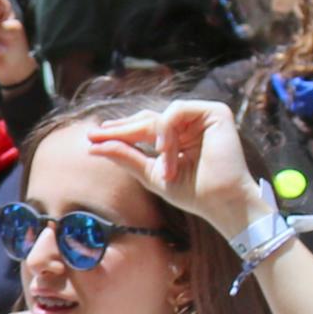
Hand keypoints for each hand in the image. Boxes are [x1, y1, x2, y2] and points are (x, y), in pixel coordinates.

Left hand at [84, 95, 260, 238]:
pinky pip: (177, 111)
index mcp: (176, 137)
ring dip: (153, 140)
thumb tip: (93, 146)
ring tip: (162, 166)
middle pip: (147, 118)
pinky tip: (166, 149)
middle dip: (122, 128)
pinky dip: (168, 131)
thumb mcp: (152, 175)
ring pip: (160, 116)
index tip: (91, 139)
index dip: (118, 131)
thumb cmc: (193, 193)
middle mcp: (188, 124)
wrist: (221, 202)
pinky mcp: (215, 112)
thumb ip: (126, 158)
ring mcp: (201, 116)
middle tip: (97, 136)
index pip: (142, 127)